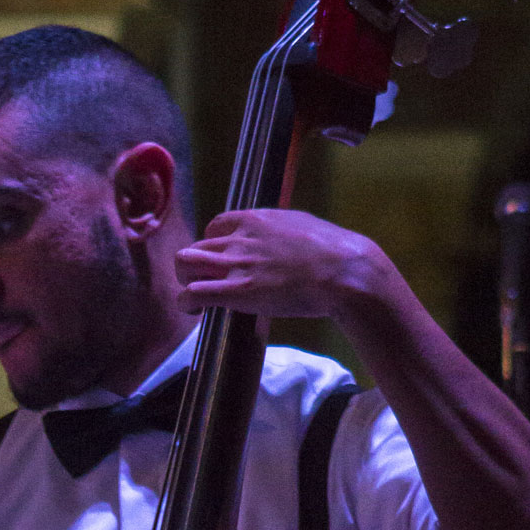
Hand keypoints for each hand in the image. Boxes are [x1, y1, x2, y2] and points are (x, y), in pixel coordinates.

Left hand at [174, 208, 395, 319]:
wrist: (344, 272)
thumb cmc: (334, 251)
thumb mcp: (302, 225)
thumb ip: (280, 230)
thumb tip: (279, 236)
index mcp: (256, 219)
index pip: (215, 225)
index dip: (213, 243)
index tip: (220, 258)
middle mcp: (240, 238)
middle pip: (195, 247)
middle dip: (194, 265)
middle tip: (202, 282)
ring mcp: (236, 264)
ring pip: (185, 265)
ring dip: (184, 281)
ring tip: (193, 296)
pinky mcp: (237, 291)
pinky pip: (192, 293)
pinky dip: (185, 302)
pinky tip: (193, 310)